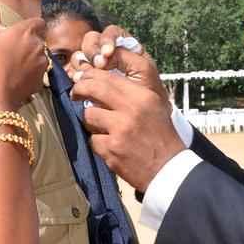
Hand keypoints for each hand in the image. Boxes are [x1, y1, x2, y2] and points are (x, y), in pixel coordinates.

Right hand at [0, 18, 48, 108]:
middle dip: (28, 45)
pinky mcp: (41, 80)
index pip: (37, 22)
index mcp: (24, 31)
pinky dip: (30, 76)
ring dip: (30, 61)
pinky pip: (37, 74)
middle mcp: (37, 45)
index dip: (31, 27)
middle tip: (13, 52)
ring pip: (39, 58)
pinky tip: (16, 80)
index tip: (23, 31)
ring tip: (13, 68)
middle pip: (38, 41)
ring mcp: (41, 63)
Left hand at [70, 52, 184, 190]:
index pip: (108, 77)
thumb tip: (100, 82)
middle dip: (80, 89)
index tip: (83, 78)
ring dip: (91, 121)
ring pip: (89, 116)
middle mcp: (131, 109)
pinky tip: (110, 146)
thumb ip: (129, 92)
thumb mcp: (153, 106)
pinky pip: (92, 139)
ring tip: (102, 127)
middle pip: (93, 89)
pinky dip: (98, 143)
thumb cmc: (161, 136)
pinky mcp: (111, 149)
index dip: (90, 75)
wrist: (168, 168)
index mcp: (142, 96)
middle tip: (75, 94)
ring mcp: (120, 129)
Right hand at [75, 27, 167, 101]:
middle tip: (98, 65)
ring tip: (86, 75)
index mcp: (125, 48)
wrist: (145, 120)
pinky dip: (72, 74)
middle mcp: (107, 55)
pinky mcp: (84, 81)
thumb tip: (105, 54)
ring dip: (81, 62)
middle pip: (92, 40)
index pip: (112, 33)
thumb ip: (127, 57)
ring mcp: (94, 68)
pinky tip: (76, 81)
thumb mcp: (144, 72)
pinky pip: (72, 71)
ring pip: (80, 55)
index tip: (107, 53)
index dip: (107, 40)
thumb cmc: (149, 94)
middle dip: (93, 50)